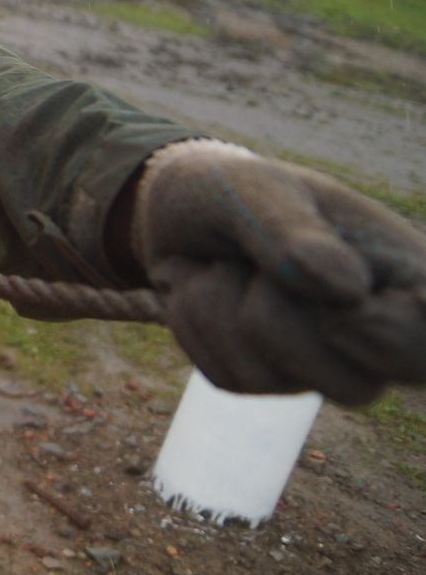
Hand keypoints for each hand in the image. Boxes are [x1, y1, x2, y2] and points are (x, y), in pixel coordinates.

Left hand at [135, 139, 425, 404]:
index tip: (353, 306)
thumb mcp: (252, 186)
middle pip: (355, 388)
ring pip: (277, 379)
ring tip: (226, 263)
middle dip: (281, 319)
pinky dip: (197, 322)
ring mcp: (319, 363)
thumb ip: (294, 231)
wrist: (172, 211)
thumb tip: (347, 291)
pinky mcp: (260, 377)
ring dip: (225, 307)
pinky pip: (228, 375)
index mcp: (404, 274)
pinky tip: (203, 287)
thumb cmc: (231, 189)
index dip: (402, 336)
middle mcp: (373, 333)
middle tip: (252, 269)